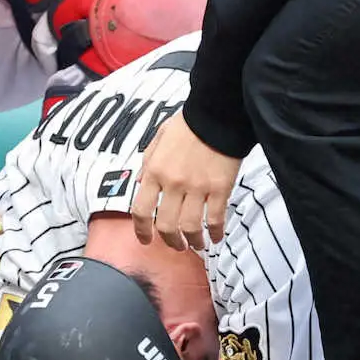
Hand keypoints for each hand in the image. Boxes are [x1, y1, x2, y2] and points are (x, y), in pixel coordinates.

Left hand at [131, 110, 241, 250]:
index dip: (142, 231)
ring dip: (193, 241)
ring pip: (191, 227)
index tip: (146, 240)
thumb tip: (139, 184)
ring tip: (196, 244)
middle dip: (171, 241)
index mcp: (155, 171)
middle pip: (167, 225)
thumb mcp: (158, 139)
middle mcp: (173, 183)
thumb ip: (147, 163)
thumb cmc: (188, 125)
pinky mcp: (220, 188)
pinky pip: (215, 218)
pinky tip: (215, 237)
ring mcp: (198, 188)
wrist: (217, 114)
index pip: (141, 210)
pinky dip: (215, 232)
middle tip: (177, 245)